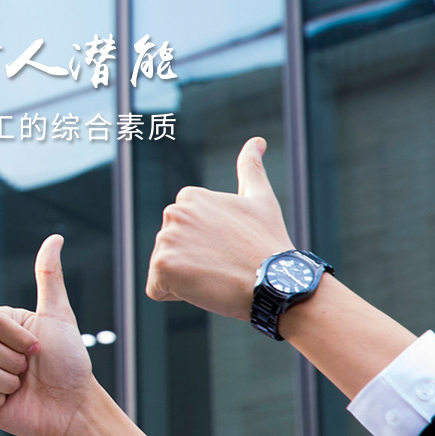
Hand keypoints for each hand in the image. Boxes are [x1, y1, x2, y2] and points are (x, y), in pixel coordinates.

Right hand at [0, 234, 102, 435]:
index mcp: (2, 328)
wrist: (73, 407)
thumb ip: (49, 278)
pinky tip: (10, 402)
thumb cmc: (70, 362)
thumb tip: (55, 237)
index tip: (39, 348)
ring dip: (8, 382)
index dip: (18, 337)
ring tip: (23, 387)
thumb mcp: (58, 316)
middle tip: (30, 370)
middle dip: (13, 360)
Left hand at [146, 137, 292, 320]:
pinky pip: (157, 289)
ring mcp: (165, 239)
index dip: (205, 247)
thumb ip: (250, 168)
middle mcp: (172, 213)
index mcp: (189, 197)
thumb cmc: (269, 243)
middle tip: (224, 263)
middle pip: (170, 250)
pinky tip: (202, 287)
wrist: (277, 282)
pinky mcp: (161, 266)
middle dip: (193, 261)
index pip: (182, 233)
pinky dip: (176, 294)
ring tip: (216, 274)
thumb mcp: (260, 200)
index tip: (228, 247)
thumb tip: (256, 141)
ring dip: (186, 278)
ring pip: (165, 269)